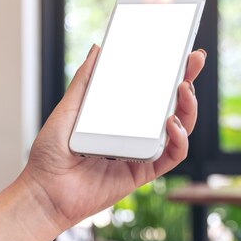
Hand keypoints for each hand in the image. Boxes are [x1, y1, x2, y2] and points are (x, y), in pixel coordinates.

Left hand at [21, 44, 205, 230]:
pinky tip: (172, 124)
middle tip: (195, 59)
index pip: (147, 89)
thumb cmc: (50, 154)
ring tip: (184, 89)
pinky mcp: (142, 172)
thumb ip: (84, 82)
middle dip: (187, 80)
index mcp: (116, 116)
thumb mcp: (67, 110)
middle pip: (169, 104)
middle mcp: (132, 133)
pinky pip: (171, 156)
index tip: (180, 49)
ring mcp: (139, 152)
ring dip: (188, 108)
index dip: (166, 70)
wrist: (45, 191)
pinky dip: (178, 140)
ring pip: (178, 128)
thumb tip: (97, 50)